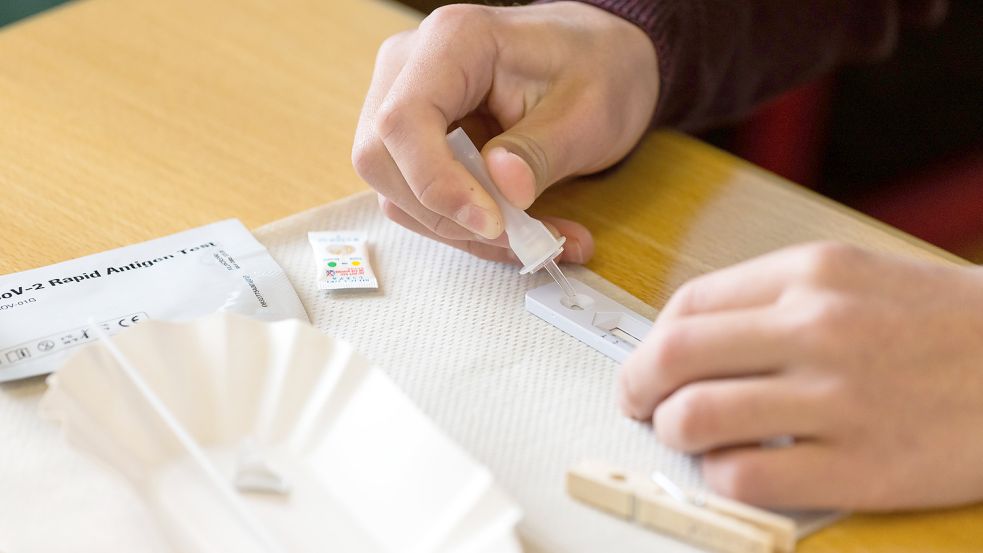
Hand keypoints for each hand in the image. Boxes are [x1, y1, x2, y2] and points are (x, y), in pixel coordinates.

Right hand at [352, 2, 657, 263]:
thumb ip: (540, 151)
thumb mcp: (589, 111)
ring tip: (539, 238)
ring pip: (397, 191)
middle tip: (523, 238)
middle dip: (449, 216)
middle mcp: (412, 66)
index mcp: (454, 41)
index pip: (404, 120)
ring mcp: (405, 102)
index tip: (491, 222)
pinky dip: (467, 228)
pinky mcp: (415, 140)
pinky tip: (522, 230)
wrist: (598, 56)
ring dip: (462, 231)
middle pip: (384, 160)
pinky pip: (418, 199)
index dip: (436, 182)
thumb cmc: (596, 66)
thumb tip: (504, 191)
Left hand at [619, 242, 982, 510]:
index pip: (687, 306)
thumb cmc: (940, 324)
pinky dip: (721, 477)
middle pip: (673, 356)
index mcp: (812, 274)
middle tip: (637, 403)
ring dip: (672, 431)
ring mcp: (839, 399)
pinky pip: (747, 477)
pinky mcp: (861, 467)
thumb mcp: (856, 277)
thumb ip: (771, 298)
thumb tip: (687, 338)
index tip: (648, 365)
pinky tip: (736, 468)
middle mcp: (818, 328)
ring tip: (686, 436)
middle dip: (635, 386)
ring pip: (696, 418)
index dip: (649, 341)